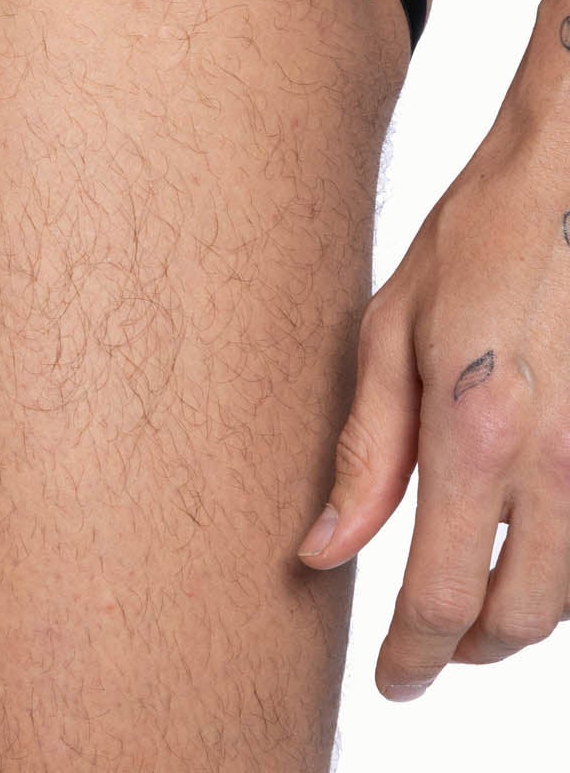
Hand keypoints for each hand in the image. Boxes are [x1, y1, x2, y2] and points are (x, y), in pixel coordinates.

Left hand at [295, 80, 569, 699]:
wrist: (567, 189)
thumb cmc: (470, 246)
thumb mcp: (388, 334)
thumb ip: (364, 452)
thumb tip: (324, 550)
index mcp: (476, 434)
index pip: (440, 596)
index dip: (411, 656)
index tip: (391, 681)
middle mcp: (557, 464)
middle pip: (516, 619)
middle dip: (462, 649)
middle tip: (418, 644)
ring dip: (514, 616)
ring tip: (461, 601)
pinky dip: (558, 568)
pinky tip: (516, 544)